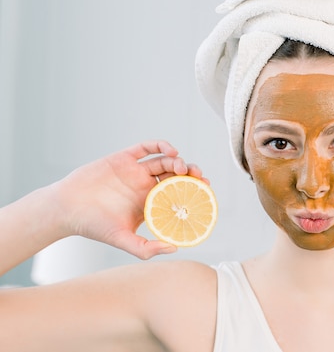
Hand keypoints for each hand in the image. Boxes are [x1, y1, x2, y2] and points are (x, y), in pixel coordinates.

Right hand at [51, 141, 206, 258]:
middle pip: (176, 175)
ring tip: (183, 168)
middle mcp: (145, 185)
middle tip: (199, 178)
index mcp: (149, 203)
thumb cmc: (93, 226)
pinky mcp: (123, 158)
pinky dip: (160, 145)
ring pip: (164, 161)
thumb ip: (146, 248)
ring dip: (178, 161)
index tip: (206, 192)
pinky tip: (171, 151)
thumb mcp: (122, 240)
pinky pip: (146, 147)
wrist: (65, 209)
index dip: (193, 190)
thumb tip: (174, 248)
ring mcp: (135, 171)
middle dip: (191, 174)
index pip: (178, 194)